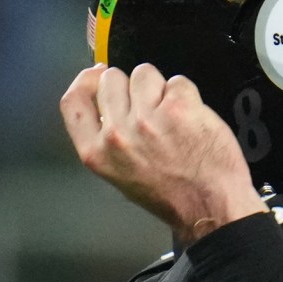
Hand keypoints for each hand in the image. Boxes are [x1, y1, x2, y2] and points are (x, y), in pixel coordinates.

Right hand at [60, 64, 265, 245]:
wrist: (210, 208)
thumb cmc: (171, 196)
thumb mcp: (120, 174)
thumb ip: (107, 137)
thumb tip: (108, 99)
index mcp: (97, 153)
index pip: (73, 101)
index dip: (86, 80)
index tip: (98, 74)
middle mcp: (117, 134)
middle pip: (111, 79)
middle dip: (130, 86)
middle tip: (150, 110)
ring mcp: (147, 118)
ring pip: (144, 73)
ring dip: (159, 89)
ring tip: (172, 117)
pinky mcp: (178, 108)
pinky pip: (177, 82)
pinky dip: (187, 96)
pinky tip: (191, 120)